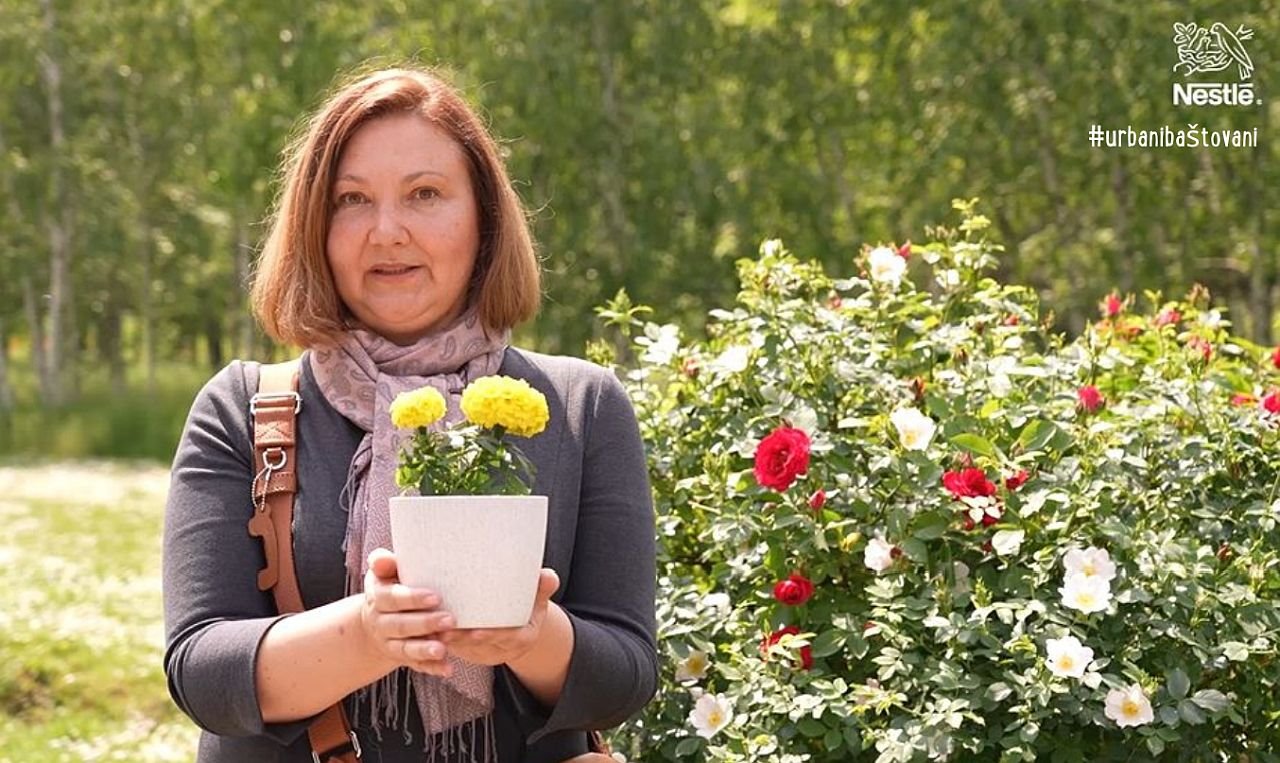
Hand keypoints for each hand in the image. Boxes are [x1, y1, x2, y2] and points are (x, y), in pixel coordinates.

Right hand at [358, 547, 455, 676]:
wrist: (375, 621)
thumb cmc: (390, 587)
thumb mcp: (385, 574)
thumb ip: (385, 564)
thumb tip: (380, 558)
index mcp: (377, 599)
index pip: (392, 598)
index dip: (412, 598)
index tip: (435, 596)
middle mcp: (381, 624)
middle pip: (401, 625)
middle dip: (425, 624)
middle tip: (450, 619)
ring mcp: (391, 643)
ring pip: (406, 649)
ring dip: (425, 650)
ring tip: (443, 649)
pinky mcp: (403, 659)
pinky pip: (417, 666)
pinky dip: (432, 668)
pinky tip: (448, 669)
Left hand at [438, 568, 559, 666]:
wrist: (519, 628)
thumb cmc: (528, 608)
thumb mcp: (539, 600)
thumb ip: (542, 588)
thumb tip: (547, 575)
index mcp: (522, 637)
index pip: (508, 638)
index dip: (492, 636)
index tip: (476, 631)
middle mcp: (501, 648)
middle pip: (480, 646)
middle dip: (461, 640)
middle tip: (444, 630)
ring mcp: (483, 653)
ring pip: (462, 650)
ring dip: (446, 641)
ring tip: (430, 629)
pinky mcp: (467, 652)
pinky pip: (453, 650)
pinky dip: (439, 642)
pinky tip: (424, 632)